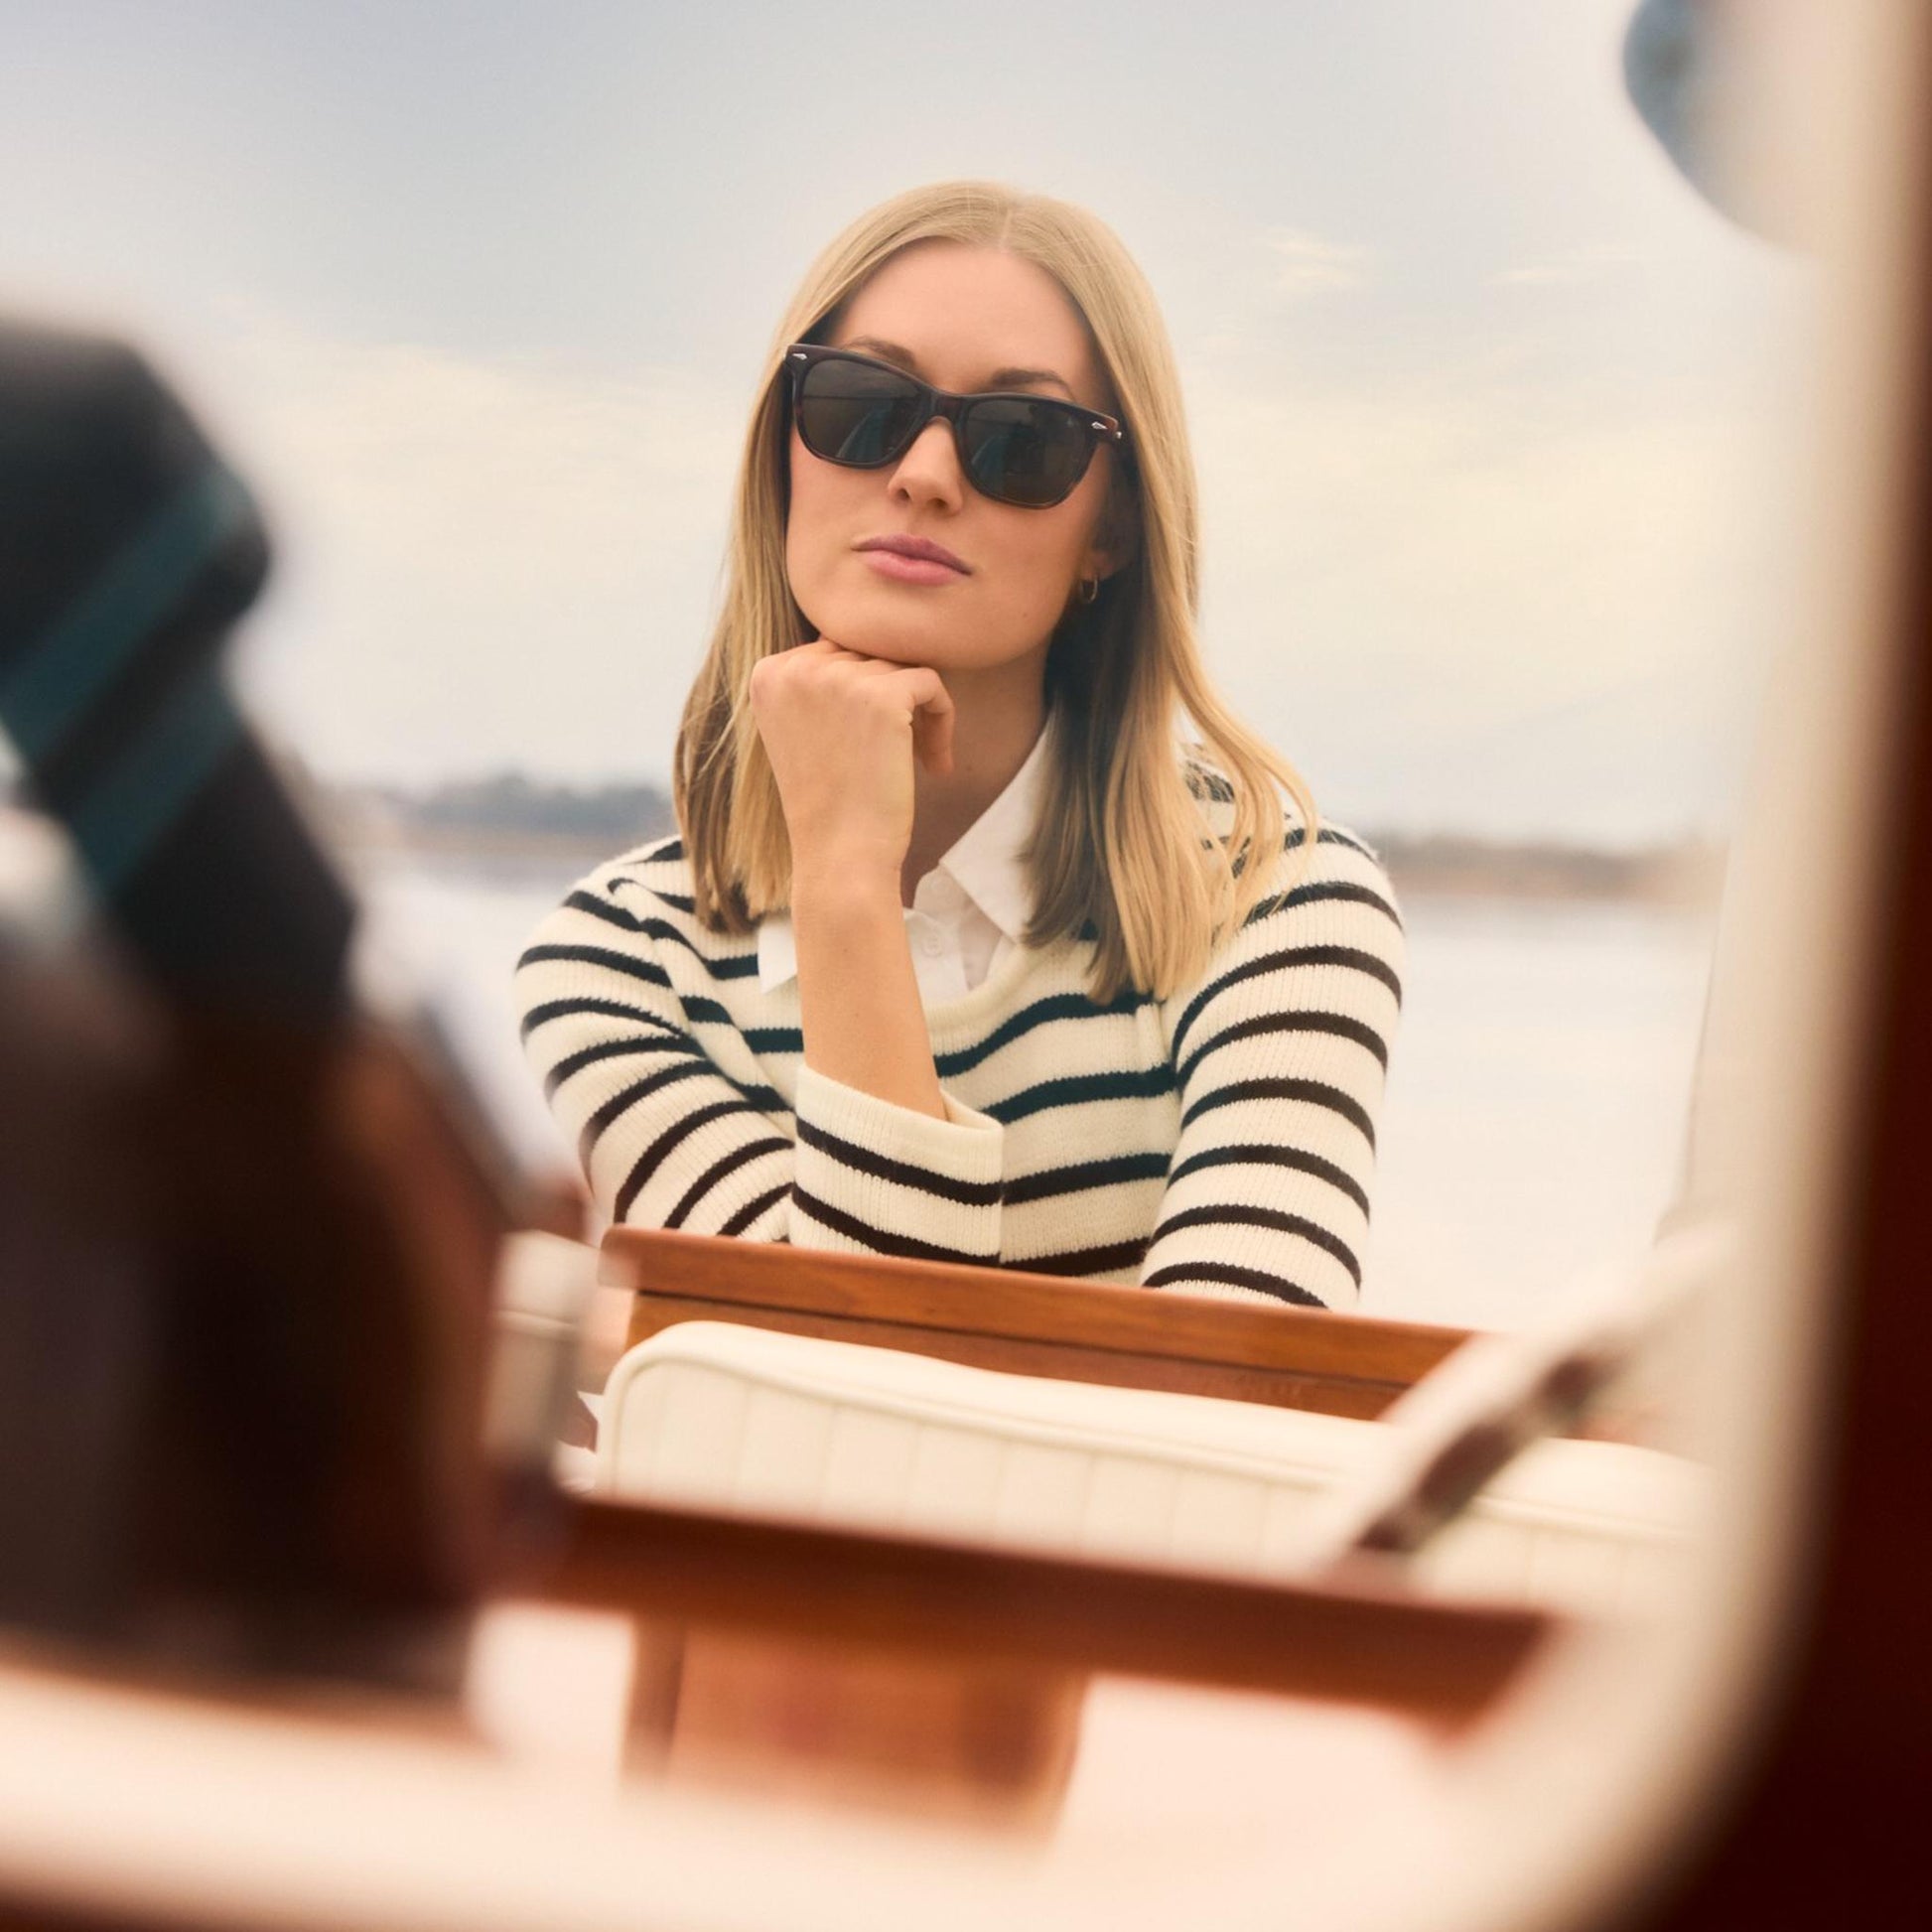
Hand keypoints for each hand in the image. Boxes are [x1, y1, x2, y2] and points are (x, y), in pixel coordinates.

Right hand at [748, 638, 954, 890]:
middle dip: (892, 700)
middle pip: (867, 655)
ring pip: (900, 668)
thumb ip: (819, 685)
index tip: (871, 739)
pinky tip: (936, 764)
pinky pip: (931, 682)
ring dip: (919, 714)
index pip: (833, 651)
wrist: (840, 857)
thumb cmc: (828, 805)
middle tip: (901, 755)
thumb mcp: (802, 733)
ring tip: (919, 762)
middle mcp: (796, 668)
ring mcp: (838, 679)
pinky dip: (943, 720)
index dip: (861, 693)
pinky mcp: (882, 696)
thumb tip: (865, 648)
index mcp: (768, 674)